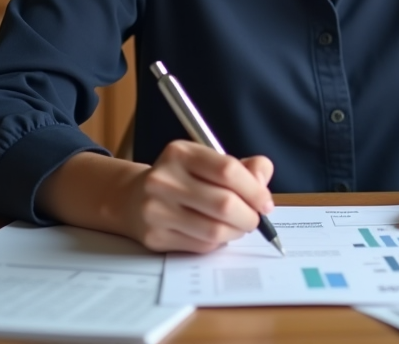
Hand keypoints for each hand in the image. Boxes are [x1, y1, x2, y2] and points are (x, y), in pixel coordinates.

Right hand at [121, 140, 274, 252]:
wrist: (133, 198)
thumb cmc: (182, 179)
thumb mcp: (208, 162)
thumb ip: (243, 168)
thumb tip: (262, 182)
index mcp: (180, 153)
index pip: (227, 170)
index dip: (255, 190)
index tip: (265, 203)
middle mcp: (164, 179)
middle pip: (224, 203)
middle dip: (249, 216)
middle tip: (255, 219)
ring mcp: (156, 209)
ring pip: (215, 229)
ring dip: (236, 232)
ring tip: (238, 227)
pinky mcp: (154, 237)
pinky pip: (201, 245)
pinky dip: (218, 242)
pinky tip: (217, 233)